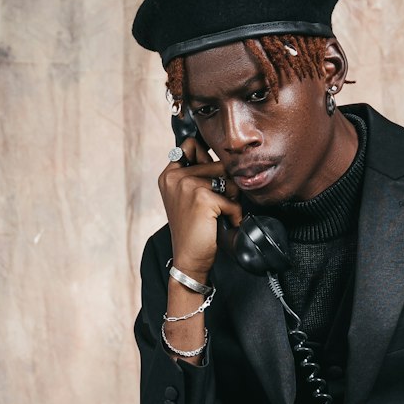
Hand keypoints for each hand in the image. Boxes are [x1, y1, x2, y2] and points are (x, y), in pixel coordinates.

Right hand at [159, 130, 244, 280]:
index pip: (190, 144)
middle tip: (214, 207)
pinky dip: (234, 214)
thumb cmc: (193, 229)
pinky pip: (232, 199)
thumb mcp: (187, 197)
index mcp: (169, 174)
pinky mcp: (202, 197)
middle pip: (217, 163)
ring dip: (231, 198)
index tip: (210, 176)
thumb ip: (197, 174)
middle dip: (224, 184)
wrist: (188, 259)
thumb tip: (225, 158)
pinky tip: (222, 224)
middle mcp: (175, 176)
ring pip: (228, 180)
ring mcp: (187, 184)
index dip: (206, 156)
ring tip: (218, 215)